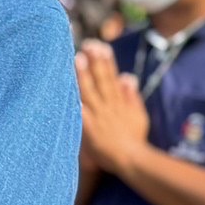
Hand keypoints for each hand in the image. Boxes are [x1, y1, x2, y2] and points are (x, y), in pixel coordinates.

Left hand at [77, 39, 149, 177]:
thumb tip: (127, 76)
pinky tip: (67, 93)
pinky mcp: (90, 130)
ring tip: (77, 59)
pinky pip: (80, 115)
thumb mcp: (138, 114)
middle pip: (101, 80)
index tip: (100, 46)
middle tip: (88, 44)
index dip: (106, 61)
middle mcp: (109, 106)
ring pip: (90, 92)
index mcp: (119, 102)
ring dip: (84, 75)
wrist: (132, 159)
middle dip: (95, 61)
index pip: (112, 77)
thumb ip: (132, 95)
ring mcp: (100, 117)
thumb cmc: (133, 139)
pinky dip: (75, 104)